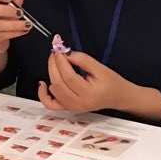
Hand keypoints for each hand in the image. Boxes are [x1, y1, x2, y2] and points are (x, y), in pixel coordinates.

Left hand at [39, 50, 160, 117]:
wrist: (118, 96)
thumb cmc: (111, 82)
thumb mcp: (100, 68)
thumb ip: (82, 60)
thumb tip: (65, 53)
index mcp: (89, 94)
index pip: (68, 76)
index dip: (61, 62)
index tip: (58, 50)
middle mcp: (79, 103)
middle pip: (58, 83)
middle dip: (53, 65)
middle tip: (54, 53)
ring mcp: (72, 108)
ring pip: (54, 90)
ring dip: (51, 74)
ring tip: (55, 63)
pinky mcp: (68, 108)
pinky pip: (50, 104)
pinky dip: (43, 94)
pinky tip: (42, 83)